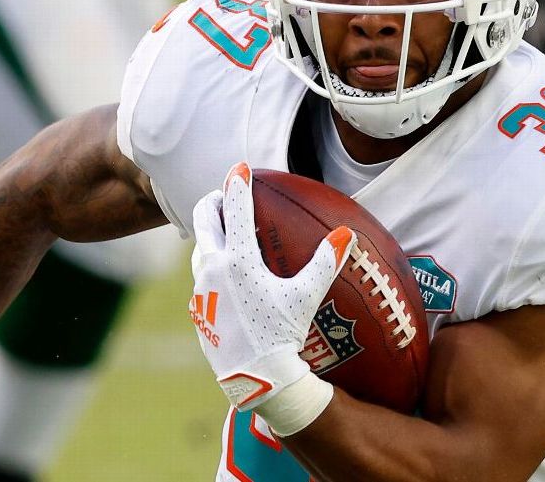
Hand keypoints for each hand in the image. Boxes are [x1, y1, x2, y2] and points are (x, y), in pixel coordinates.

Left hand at [191, 162, 354, 410]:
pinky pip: (200, 276)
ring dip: (210, 234)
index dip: (238, 184)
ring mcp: (200, 289)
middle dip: (212, 201)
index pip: (236, 209)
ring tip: (224, 232)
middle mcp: (212, 268)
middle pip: (203, 220)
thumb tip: (347, 233)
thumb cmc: (281, 333)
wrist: (254, 377)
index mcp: (238, 260)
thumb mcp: (305, 296)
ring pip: (199, 248)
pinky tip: (223, 275)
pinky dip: (210, 263)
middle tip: (222, 194)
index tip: (240, 167)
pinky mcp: (197, 308)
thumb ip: (325, 261)